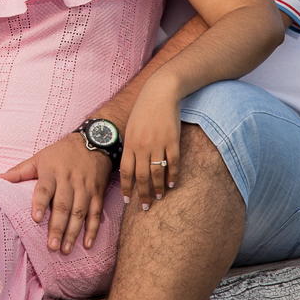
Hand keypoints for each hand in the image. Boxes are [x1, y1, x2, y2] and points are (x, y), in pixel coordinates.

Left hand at [0, 131, 111, 253]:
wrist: (94, 141)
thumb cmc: (61, 152)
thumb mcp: (39, 158)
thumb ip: (19, 171)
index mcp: (52, 172)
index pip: (45, 189)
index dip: (40, 203)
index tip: (35, 218)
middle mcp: (69, 180)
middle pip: (63, 205)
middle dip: (57, 227)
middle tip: (51, 246)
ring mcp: (85, 188)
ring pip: (79, 212)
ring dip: (73, 232)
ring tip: (65, 250)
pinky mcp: (97, 193)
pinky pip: (96, 213)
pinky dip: (93, 229)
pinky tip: (87, 244)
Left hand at [121, 80, 180, 209]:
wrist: (160, 93)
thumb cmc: (143, 110)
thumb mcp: (131, 128)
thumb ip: (130, 147)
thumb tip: (129, 168)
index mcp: (130, 143)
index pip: (126, 172)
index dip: (127, 188)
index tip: (128, 200)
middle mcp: (142, 146)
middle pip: (142, 176)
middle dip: (142, 194)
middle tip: (145, 207)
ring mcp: (158, 143)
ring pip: (157, 173)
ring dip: (157, 188)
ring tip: (158, 198)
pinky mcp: (173, 140)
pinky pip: (173, 163)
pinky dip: (172, 175)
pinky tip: (171, 184)